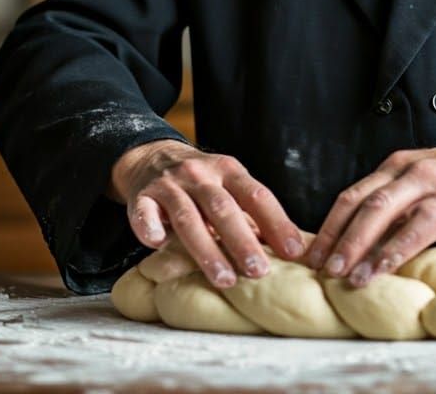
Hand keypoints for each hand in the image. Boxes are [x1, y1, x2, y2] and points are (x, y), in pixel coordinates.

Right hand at [108, 139, 304, 288]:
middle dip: (242, 241)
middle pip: (223, 208)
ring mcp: (169, 184)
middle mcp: (200, 174)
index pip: (256, 195)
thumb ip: (252, 214)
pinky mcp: (141, 196)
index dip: (276, 222)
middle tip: (259, 271)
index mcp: (228, 170)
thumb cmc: (201, 183)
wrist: (152, 156)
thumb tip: (293, 248)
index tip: (293, 252)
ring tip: (225, 279)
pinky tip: (157, 244)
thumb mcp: (229, 186)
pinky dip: (149, 227)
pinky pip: (143, 212)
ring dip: (206, 249)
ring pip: (188, 217)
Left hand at [306, 133, 435, 286]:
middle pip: (356, 204)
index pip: (351, 195)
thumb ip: (400, 201)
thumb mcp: (425, 180)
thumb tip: (372, 239)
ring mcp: (425, 187)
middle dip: (331, 238)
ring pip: (377, 214)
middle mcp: (403, 172)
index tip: (311, 253)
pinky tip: (379, 270)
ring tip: (339, 274)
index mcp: (394, 167)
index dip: (327, 225)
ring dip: (354, 246)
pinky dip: (393, 251)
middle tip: (314, 268)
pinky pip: (414, 230)